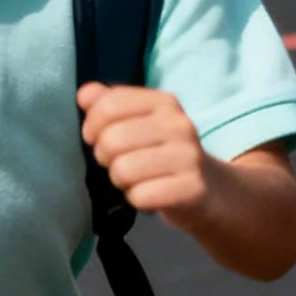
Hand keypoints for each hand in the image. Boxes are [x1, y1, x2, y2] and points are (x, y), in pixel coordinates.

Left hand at [78, 81, 211, 228]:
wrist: (211, 190)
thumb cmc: (164, 154)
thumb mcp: (140, 123)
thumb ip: (109, 105)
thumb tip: (84, 95)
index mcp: (163, 103)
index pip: (109, 105)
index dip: (92, 126)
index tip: (98, 138)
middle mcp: (178, 125)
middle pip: (112, 139)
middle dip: (105, 158)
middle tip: (120, 163)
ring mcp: (187, 156)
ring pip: (123, 170)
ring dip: (121, 181)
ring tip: (137, 180)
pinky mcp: (191, 188)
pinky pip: (140, 196)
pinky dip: (137, 200)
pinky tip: (150, 195)